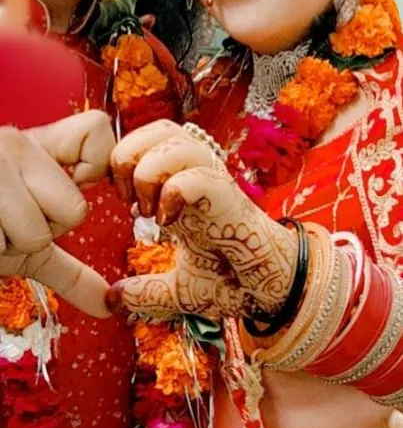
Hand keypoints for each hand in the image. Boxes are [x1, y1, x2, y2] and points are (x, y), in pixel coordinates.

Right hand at [0, 111, 114, 317]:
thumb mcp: (22, 245)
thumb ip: (68, 270)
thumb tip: (110, 304)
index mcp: (32, 147)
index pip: (95, 131)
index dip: (95, 167)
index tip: (66, 192)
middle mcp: (11, 141)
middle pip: (74, 210)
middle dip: (39, 236)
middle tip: (3, 224)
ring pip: (35, 235)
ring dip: (4, 249)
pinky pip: (0, 244)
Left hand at [109, 121, 296, 320]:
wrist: (273, 293)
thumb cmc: (233, 282)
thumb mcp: (176, 290)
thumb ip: (145, 292)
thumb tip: (112, 299)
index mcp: (182, 188)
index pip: (148, 141)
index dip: (124, 159)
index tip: (121, 200)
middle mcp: (198, 178)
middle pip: (160, 128)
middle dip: (130, 155)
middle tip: (127, 199)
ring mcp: (215, 186)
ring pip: (177, 141)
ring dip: (149, 171)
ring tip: (146, 210)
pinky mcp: (230, 201)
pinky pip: (198, 175)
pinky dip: (174, 191)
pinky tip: (167, 222)